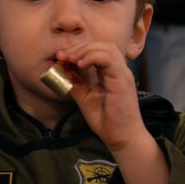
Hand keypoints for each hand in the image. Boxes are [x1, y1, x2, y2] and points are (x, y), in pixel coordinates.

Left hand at [58, 41, 167, 183]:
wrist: (122, 139)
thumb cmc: (107, 121)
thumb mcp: (85, 98)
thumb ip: (76, 83)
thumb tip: (63, 69)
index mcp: (111, 74)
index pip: (97, 51)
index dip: (78, 50)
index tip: (61, 57)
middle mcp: (119, 71)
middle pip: (102, 45)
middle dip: (80, 47)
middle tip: (63, 56)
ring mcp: (122, 74)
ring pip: (107, 48)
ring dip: (86, 50)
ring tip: (72, 60)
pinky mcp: (123, 80)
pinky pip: (110, 59)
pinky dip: (93, 57)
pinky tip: (80, 65)